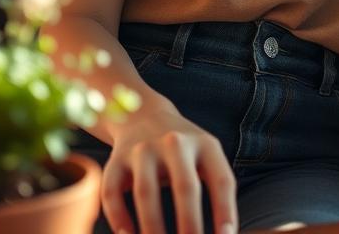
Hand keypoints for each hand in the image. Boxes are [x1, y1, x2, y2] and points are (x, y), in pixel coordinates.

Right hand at [101, 103, 236, 233]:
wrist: (144, 115)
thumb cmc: (184, 150)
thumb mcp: (206, 155)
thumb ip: (217, 186)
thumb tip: (225, 233)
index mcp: (205, 144)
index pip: (222, 180)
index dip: (225, 210)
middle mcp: (175, 143)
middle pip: (185, 186)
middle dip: (190, 223)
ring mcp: (143, 149)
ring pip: (146, 192)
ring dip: (152, 227)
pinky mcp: (116, 160)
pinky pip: (113, 193)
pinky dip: (119, 219)